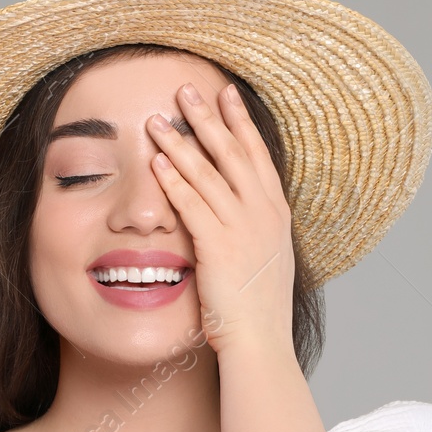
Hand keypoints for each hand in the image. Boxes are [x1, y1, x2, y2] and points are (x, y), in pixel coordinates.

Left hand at [147, 80, 295, 356]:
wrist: (262, 343)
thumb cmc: (259, 312)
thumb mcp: (265, 262)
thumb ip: (252, 233)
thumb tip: (241, 219)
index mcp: (275, 215)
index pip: (257, 156)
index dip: (240, 122)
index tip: (226, 94)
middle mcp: (262, 214)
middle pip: (232, 153)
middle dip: (208, 118)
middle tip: (185, 89)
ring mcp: (242, 229)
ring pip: (207, 174)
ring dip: (180, 143)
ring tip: (157, 119)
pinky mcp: (218, 247)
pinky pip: (192, 205)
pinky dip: (174, 180)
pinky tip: (156, 161)